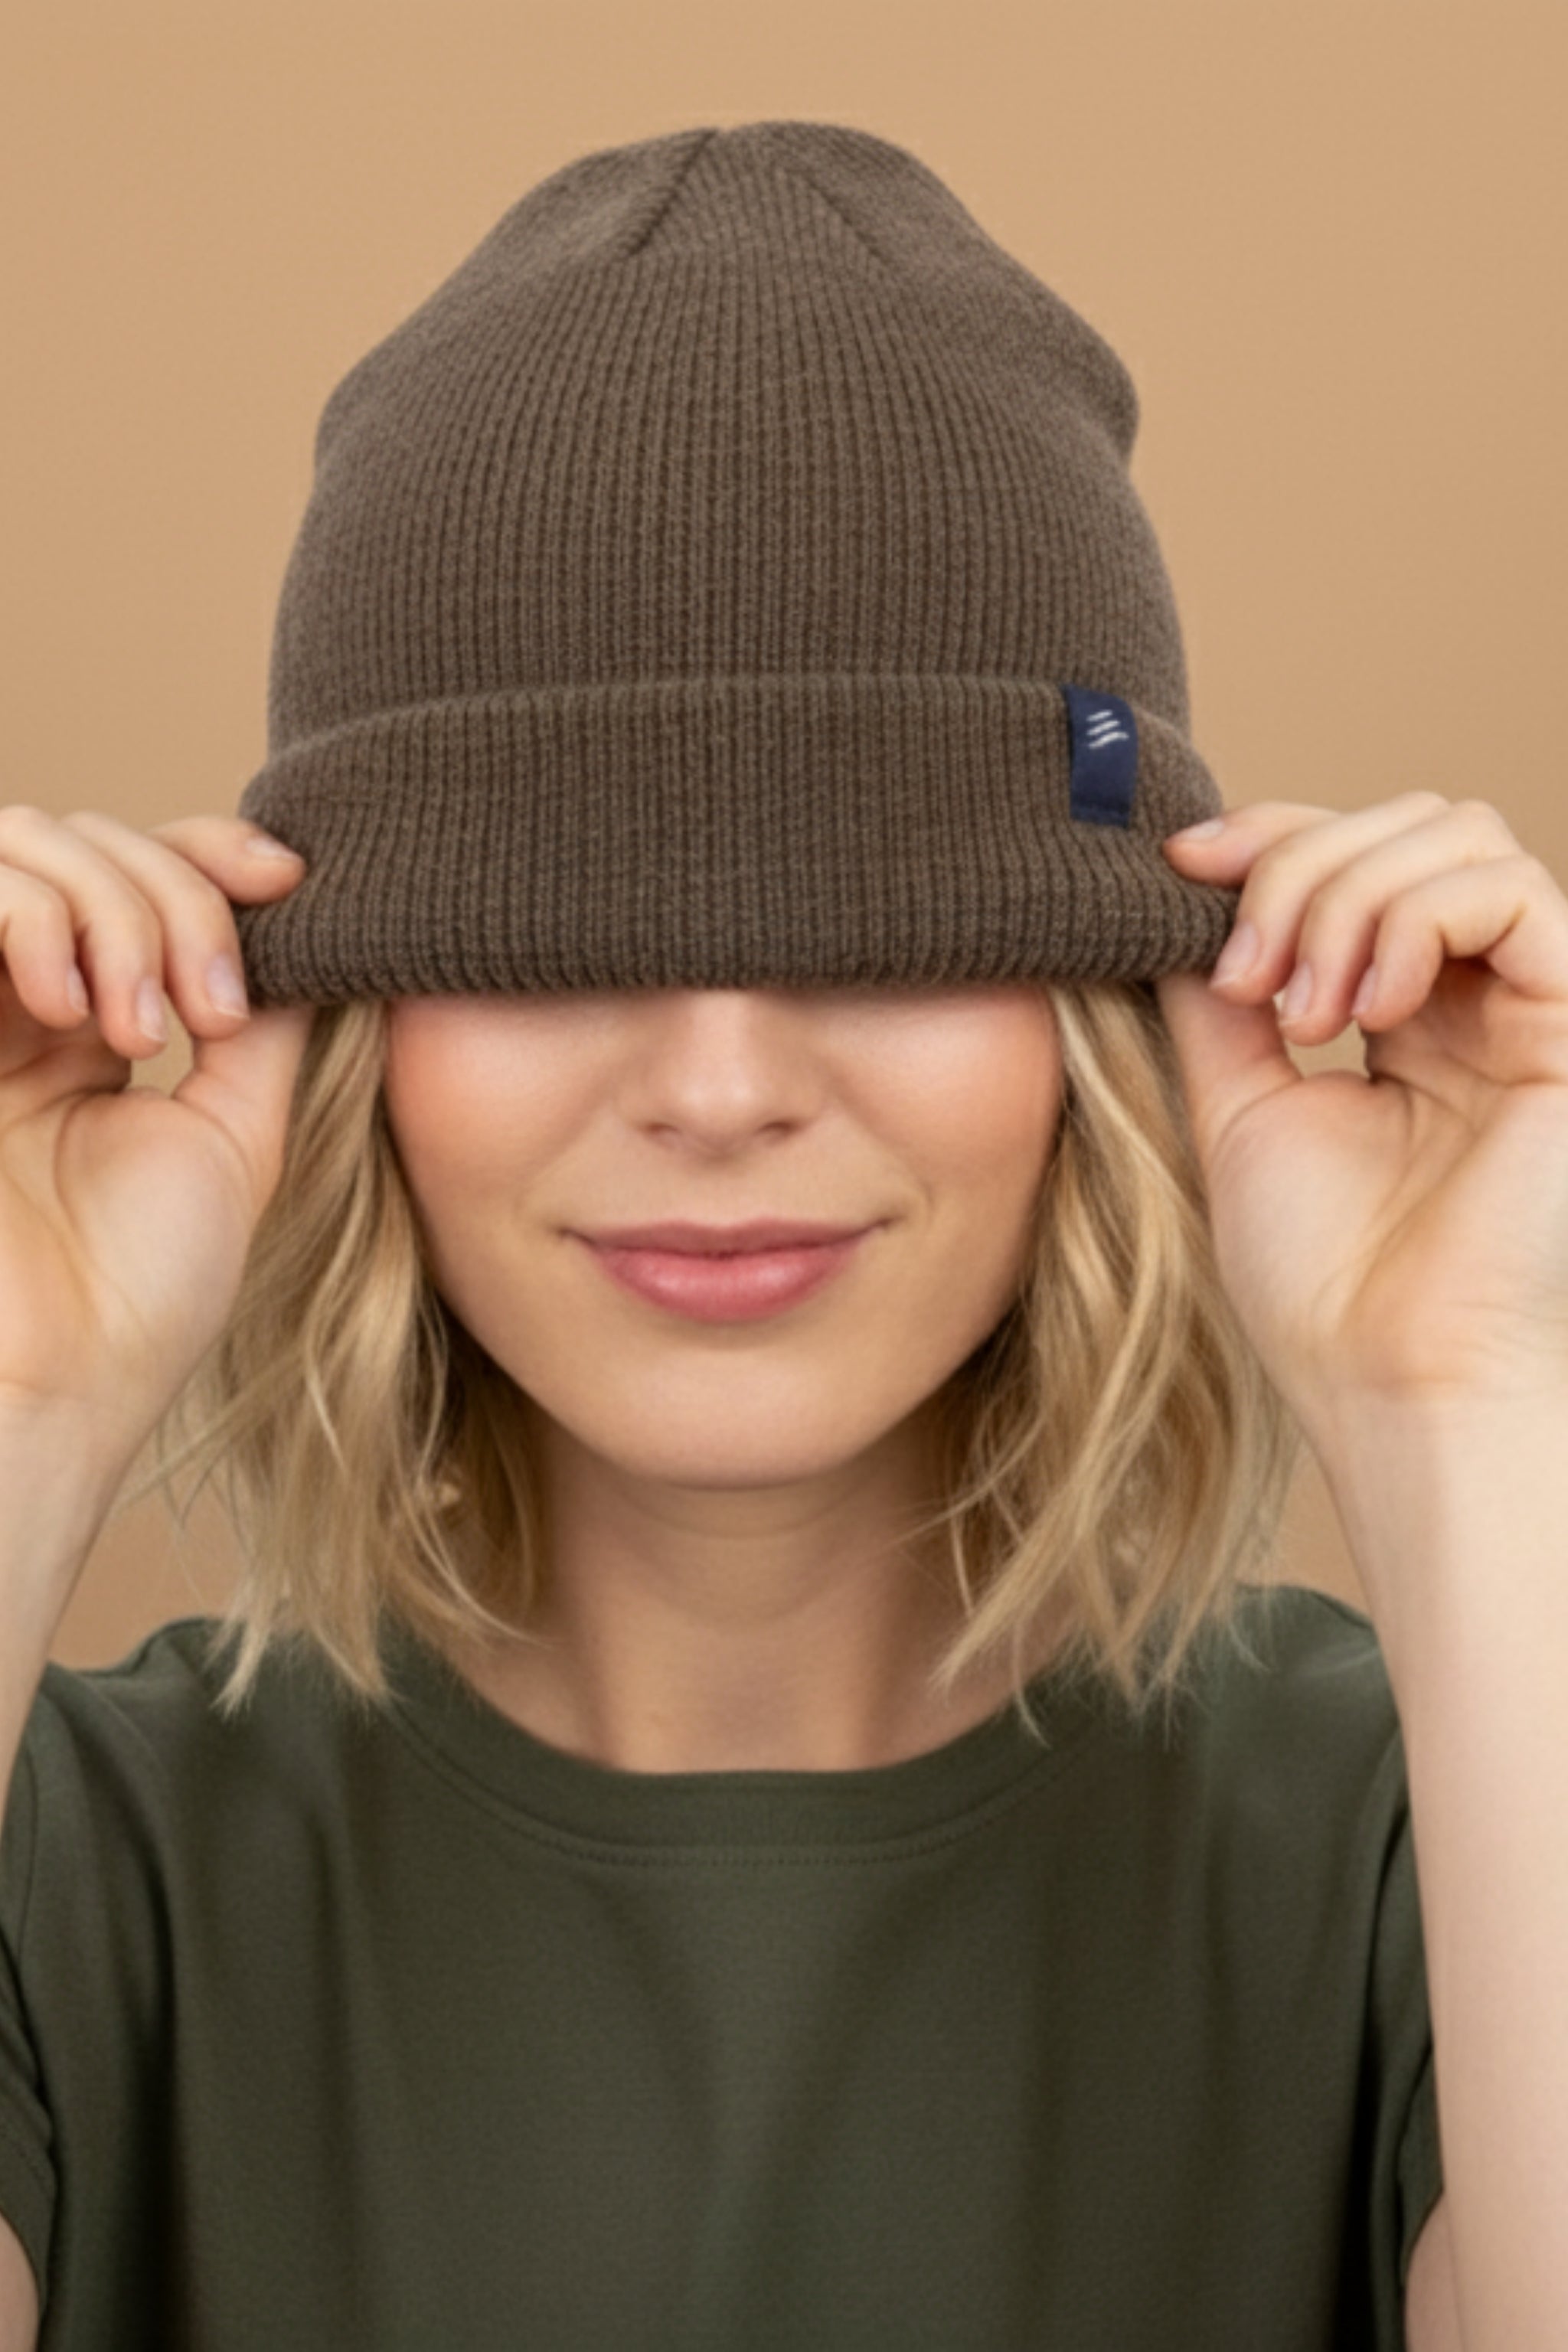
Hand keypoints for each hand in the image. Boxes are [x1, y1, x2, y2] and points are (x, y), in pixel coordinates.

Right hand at [0, 805, 314, 1473]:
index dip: (211, 850)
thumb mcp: (236, 1133)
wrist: (53, 1383)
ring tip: (141, 1029)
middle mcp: (16, 1004)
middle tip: (207, 1013)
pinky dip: (31, 919)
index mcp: (94, 1029)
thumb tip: (312, 915)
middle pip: (89, 841)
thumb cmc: (141, 1290)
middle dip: (172, 894)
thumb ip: (263, 1018)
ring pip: (22, 842)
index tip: (287, 879)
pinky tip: (69, 1017)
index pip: (144, 872)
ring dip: (110, 910)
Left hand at [1153, 792, 1567, 1457]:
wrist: (1384, 1373)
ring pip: (1456, 835)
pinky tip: (1371, 1014)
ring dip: (1348, 900)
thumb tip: (1176, 894)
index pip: (1352, 855)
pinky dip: (1416, 921)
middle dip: (1299, 867)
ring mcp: (1530, 1005)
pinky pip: (1511, 891)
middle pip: (1403, 823)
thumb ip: (1217, 995)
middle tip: (1249, 980)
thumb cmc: (1318, 1275)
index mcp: (1402, 1013)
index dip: (1268, 834)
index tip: (1180, 865)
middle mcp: (1474, 997)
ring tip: (1307, 1016)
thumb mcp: (1237, 1103)